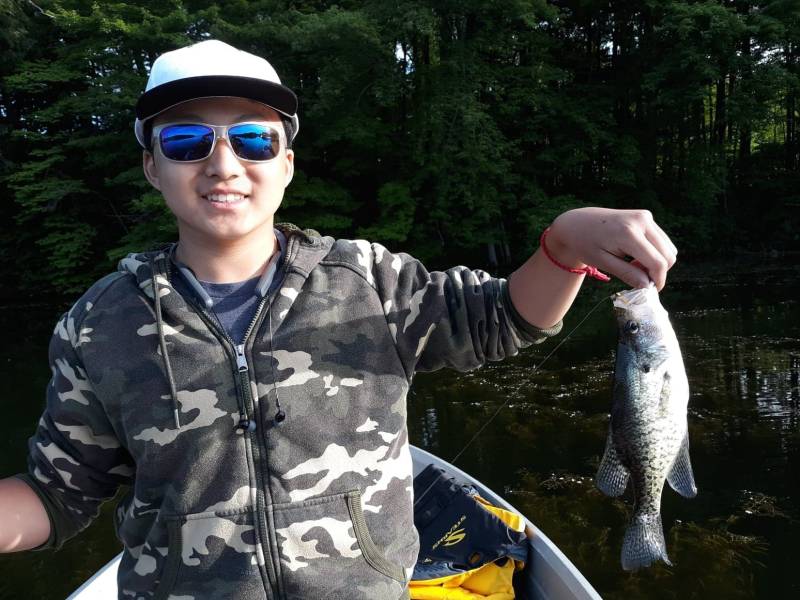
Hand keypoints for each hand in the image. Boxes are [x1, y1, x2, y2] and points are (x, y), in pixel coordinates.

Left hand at [546, 207, 677, 289]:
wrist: (576, 223)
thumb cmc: (585, 244)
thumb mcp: (602, 262)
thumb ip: (627, 273)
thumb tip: (648, 285)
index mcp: (629, 233)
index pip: (657, 262)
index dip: (658, 279)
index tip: (651, 290)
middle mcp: (641, 221)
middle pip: (668, 255)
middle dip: (657, 271)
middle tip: (636, 276)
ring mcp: (645, 216)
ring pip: (668, 247)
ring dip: (656, 261)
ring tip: (633, 265)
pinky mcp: (645, 216)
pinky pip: (661, 240)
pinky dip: (654, 252)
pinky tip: (635, 255)